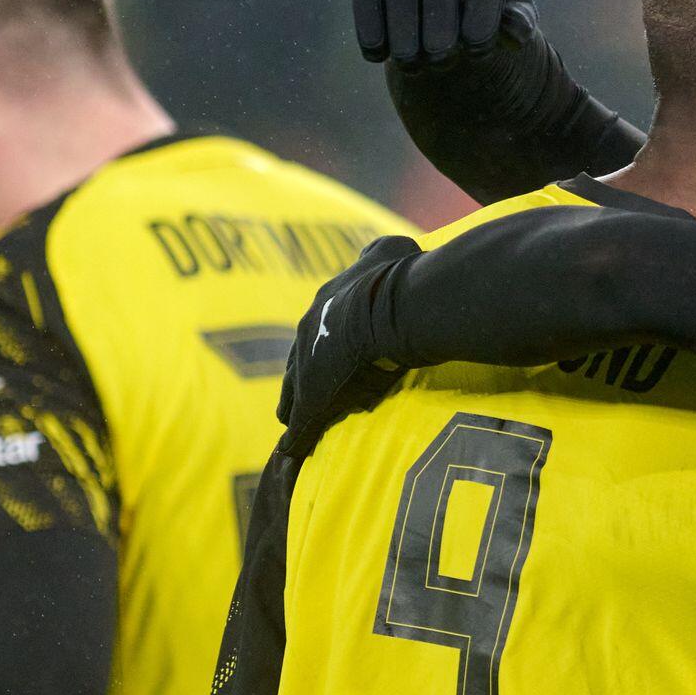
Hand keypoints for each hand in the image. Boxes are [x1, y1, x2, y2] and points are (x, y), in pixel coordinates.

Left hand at [276, 236, 422, 456]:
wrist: (397, 303)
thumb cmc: (402, 277)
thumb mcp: (390, 250)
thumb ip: (384, 252)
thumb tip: (393, 244)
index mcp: (329, 299)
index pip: (319, 327)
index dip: (322, 344)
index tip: (325, 358)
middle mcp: (310, 326)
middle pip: (300, 358)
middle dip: (301, 376)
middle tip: (301, 396)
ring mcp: (308, 358)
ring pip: (295, 388)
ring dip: (296, 406)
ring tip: (294, 426)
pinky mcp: (313, 391)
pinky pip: (302, 417)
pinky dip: (299, 435)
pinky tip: (293, 450)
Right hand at [353, 0, 538, 70]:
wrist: (457, 4)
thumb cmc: (492, 13)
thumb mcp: (514, 18)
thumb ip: (518, 25)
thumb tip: (515, 33)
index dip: (481, 15)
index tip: (478, 50)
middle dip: (438, 29)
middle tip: (442, 61)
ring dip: (403, 33)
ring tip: (412, 66)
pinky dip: (368, 26)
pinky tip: (376, 56)